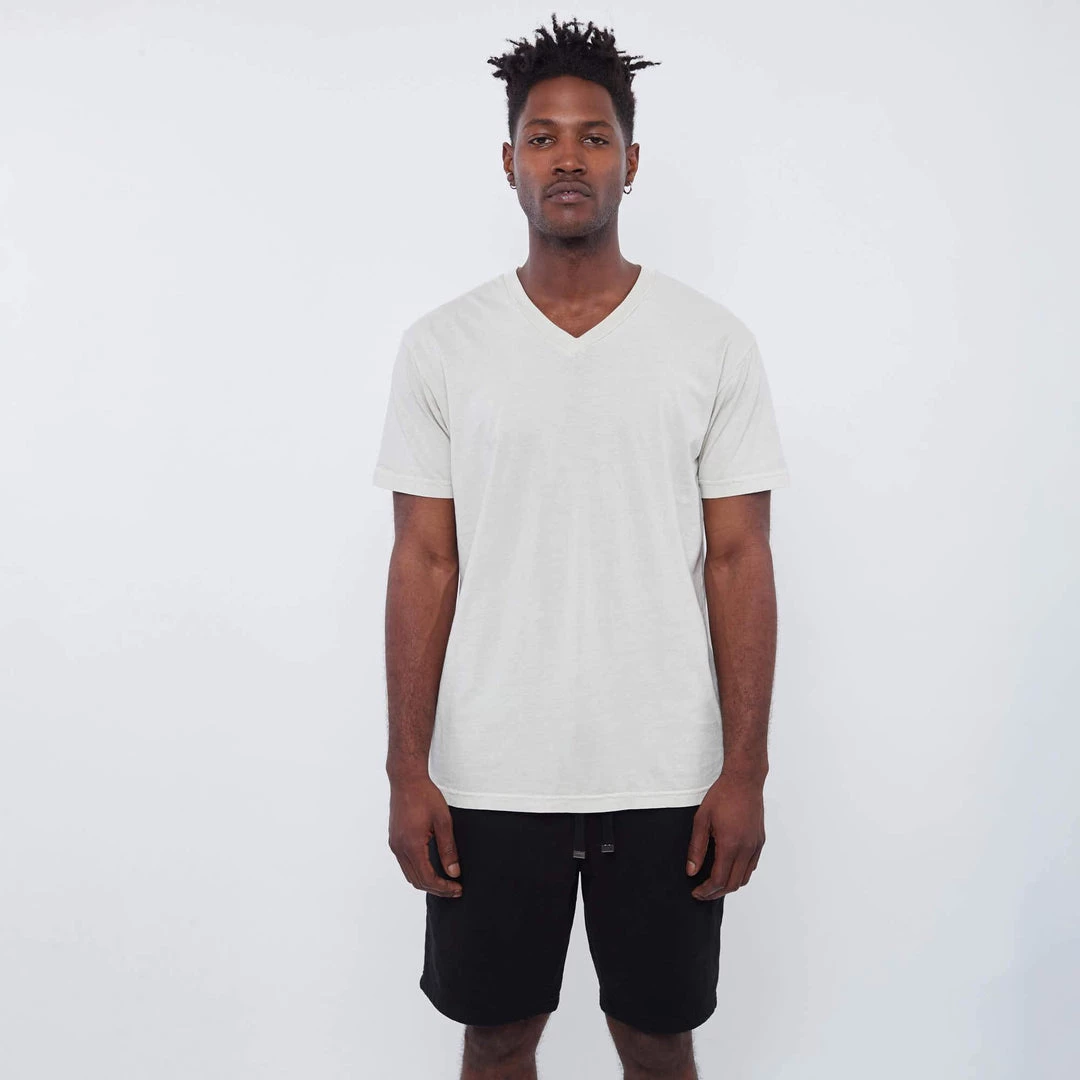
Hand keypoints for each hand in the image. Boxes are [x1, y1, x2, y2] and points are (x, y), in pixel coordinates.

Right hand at [388, 774, 462, 897]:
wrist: (406, 780)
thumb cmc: (426, 796)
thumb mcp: (443, 821)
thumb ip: (448, 849)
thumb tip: (454, 872)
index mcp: (412, 845)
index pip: (427, 878)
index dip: (443, 888)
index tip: (457, 889)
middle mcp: (400, 848)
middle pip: (417, 881)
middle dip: (436, 889)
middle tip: (454, 890)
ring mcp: (395, 845)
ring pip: (409, 874)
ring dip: (426, 882)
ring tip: (445, 882)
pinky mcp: (394, 840)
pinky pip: (405, 864)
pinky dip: (418, 872)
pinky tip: (431, 868)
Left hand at [686, 772, 764, 899]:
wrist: (744, 780)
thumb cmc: (722, 796)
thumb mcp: (701, 820)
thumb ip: (696, 848)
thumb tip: (691, 871)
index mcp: (730, 845)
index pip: (719, 880)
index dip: (706, 891)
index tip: (696, 892)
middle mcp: (746, 849)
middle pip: (732, 884)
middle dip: (716, 893)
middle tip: (702, 892)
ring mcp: (755, 846)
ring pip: (744, 878)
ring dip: (729, 885)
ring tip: (714, 883)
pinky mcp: (760, 841)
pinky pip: (751, 866)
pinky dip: (740, 874)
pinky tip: (728, 869)